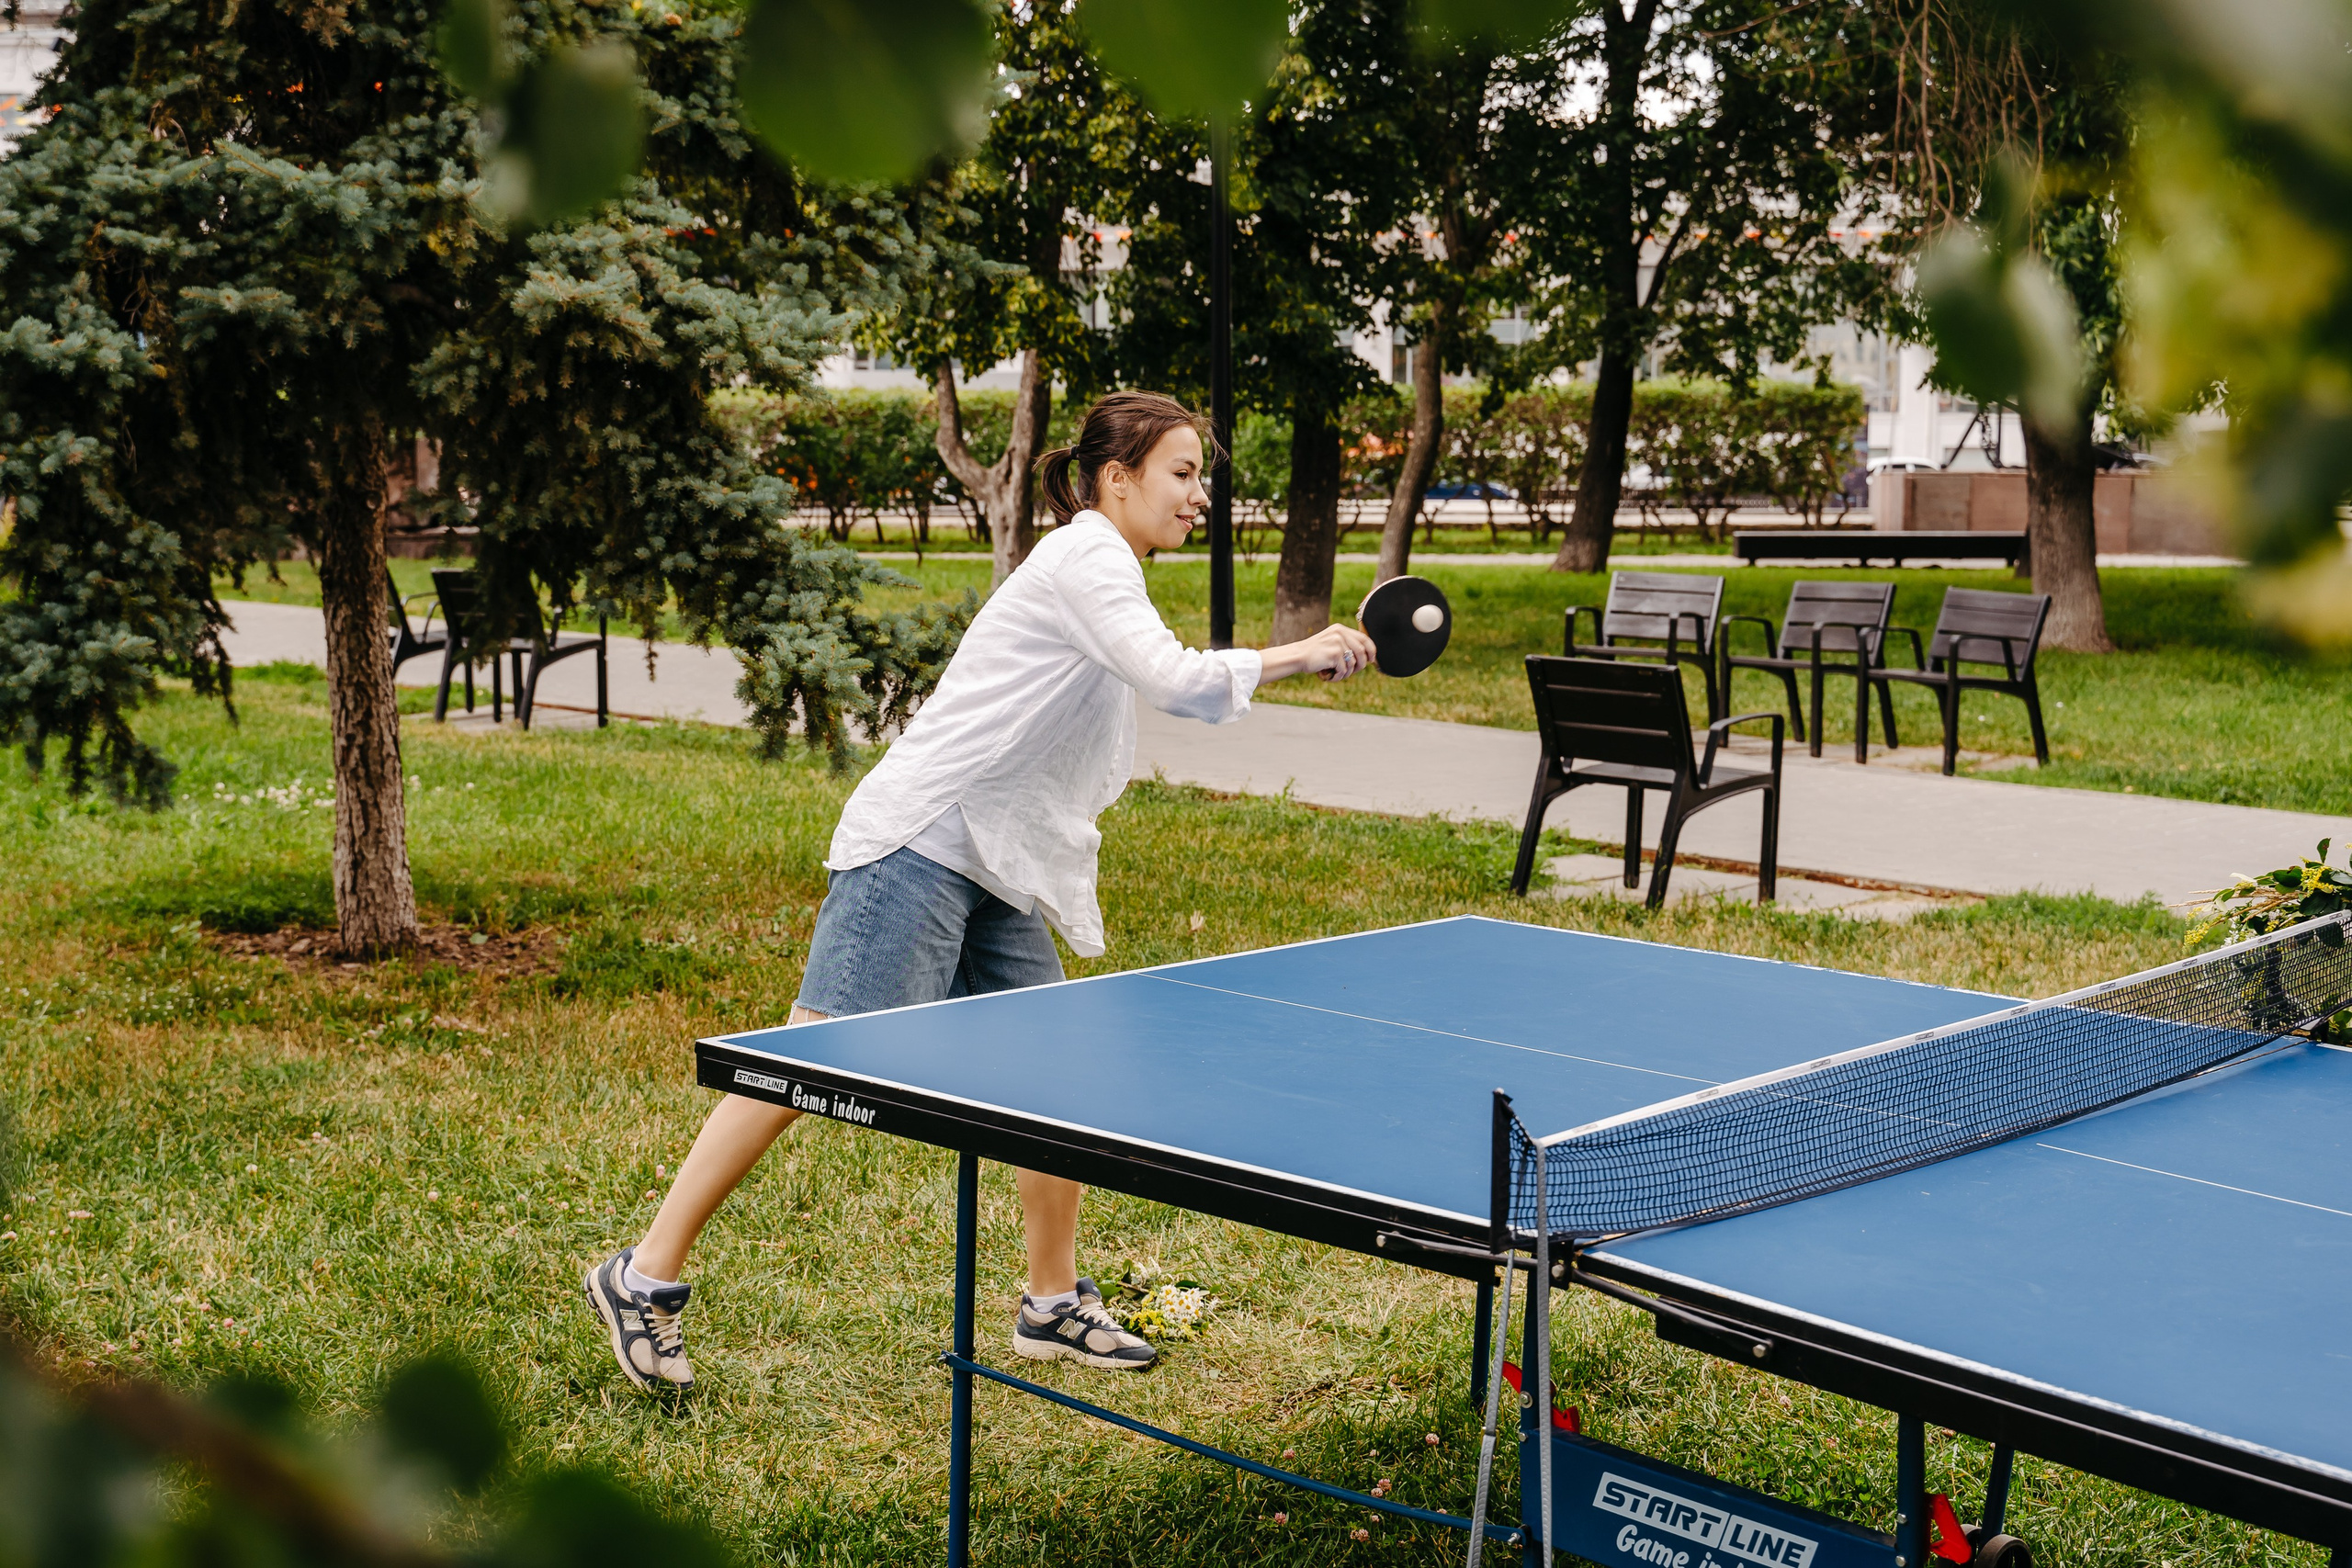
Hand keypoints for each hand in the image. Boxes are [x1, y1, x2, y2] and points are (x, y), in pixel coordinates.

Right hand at [1260, 622, 1377, 684]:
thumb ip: (1347, 646)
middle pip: (1362, 652)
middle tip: (1353, 672)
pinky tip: (1329, 676)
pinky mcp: (1334, 653)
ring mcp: (1338, 643)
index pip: (1364, 638)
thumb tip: (1368, 658)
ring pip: (1353, 663)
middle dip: (1361, 665)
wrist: (1297, 657)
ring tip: (1336, 674)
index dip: (1371, 651)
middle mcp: (1340, 633)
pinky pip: (1344, 670)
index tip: (1371, 660)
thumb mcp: (1331, 644)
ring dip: (1347, 673)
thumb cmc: (1315, 654)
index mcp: (1341, 629)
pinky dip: (1338, 677)